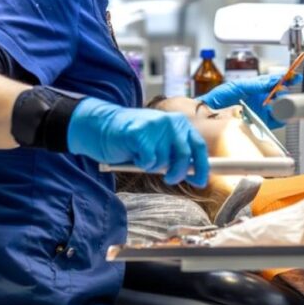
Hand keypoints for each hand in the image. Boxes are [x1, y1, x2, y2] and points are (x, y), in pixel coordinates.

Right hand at [67, 98, 208, 185]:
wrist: (101, 126)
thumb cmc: (132, 138)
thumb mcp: (160, 141)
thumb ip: (176, 152)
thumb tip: (195, 173)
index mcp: (179, 123)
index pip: (198, 146)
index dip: (202, 167)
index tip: (200, 182)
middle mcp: (171, 121)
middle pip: (185, 157)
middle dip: (178, 173)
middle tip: (169, 179)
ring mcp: (155, 126)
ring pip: (164, 162)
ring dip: (154, 166)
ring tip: (143, 156)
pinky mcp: (139, 133)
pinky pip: (148, 162)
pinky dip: (142, 164)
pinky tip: (134, 154)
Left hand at [198, 73, 301, 128]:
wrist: (206, 116)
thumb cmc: (217, 99)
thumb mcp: (236, 87)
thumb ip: (255, 84)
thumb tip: (271, 81)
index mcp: (255, 88)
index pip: (274, 82)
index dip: (285, 78)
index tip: (294, 77)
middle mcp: (260, 100)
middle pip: (280, 95)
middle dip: (283, 92)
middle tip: (283, 91)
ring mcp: (261, 112)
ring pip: (280, 108)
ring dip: (281, 105)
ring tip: (277, 103)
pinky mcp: (260, 125)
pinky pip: (275, 122)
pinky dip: (279, 118)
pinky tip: (277, 114)